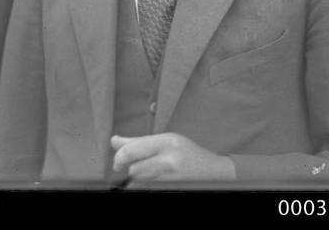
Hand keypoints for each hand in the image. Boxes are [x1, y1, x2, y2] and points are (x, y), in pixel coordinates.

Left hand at [111, 132, 235, 182]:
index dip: (119, 157)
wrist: (214, 173)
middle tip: (124, 169)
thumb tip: (113, 141)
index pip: (133, 150)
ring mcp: (171, 177)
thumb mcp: (166, 141)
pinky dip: (145, 184)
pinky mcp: (170, 188)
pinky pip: (148, 187)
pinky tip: (151, 179)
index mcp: (167, 141)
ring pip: (139, 181)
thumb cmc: (188, 153)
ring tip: (145, 172)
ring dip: (136, 178)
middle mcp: (169, 159)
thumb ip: (139, 141)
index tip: (117, 161)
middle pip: (133, 169)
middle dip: (127, 169)